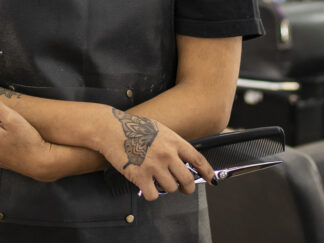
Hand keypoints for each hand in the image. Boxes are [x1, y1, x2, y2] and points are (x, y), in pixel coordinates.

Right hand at [99, 108, 214, 200]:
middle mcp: (167, 154)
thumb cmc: (134, 128)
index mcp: (174, 141)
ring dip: (166, 189)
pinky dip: (151, 194)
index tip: (212, 179)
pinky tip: (147, 186)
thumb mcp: (160, 130)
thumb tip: (184, 160)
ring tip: (158, 181)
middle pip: (187, 179)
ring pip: (171, 189)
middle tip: (184, 189)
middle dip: (187, 188)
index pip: (197, 159)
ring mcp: (154, 166)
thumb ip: (173, 145)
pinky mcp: (140, 176)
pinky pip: (154, 195)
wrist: (112, 129)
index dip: (207, 171)